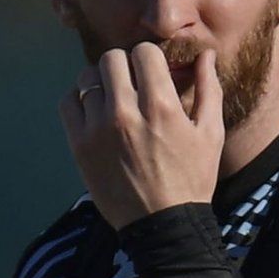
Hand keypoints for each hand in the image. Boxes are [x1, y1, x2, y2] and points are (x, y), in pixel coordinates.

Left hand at [59, 42, 224, 229]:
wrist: (162, 225)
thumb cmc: (192, 177)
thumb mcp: (211, 133)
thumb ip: (208, 88)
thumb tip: (205, 55)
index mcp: (162, 107)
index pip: (143, 52)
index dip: (150, 58)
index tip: (154, 71)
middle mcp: (126, 113)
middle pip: (111, 58)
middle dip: (125, 65)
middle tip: (134, 82)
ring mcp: (98, 129)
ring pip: (87, 78)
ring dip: (102, 81)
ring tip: (114, 97)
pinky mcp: (79, 145)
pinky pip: (68, 103)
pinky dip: (79, 100)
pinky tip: (96, 111)